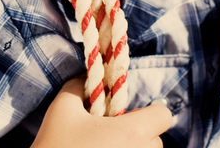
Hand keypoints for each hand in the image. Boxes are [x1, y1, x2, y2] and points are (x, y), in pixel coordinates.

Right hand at [32, 77, 171, 147]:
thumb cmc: (55, 145)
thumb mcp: (63, 108)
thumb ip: (78, 86)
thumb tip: (87, 78)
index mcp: (132, 133)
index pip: (164, 116)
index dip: (150, 111)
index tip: (127, 115)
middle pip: (156, 139)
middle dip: (139, 134)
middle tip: (110, 134)